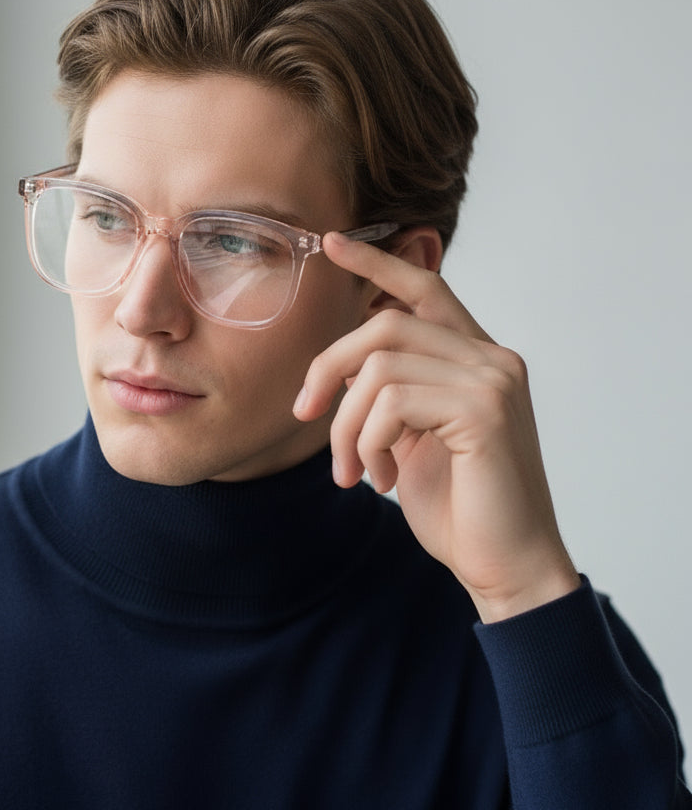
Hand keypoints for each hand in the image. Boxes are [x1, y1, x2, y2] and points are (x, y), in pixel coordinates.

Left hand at [294, 230, 580, 621]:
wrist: (505, 566)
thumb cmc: (458, 506)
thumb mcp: (411, 437)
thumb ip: (391, 394)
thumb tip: (346, 366)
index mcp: (475, 359)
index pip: (425, 289)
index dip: (377, 263)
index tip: (331, 244)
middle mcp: (492, 358)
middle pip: (386, 322)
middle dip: (329, 366)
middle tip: (304, 414)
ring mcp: (493, 379)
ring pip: (380, 366)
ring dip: (347, 425)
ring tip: (352, 471)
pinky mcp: (484, 409)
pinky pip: (391, 402)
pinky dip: (367, 443)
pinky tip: (381, 480)